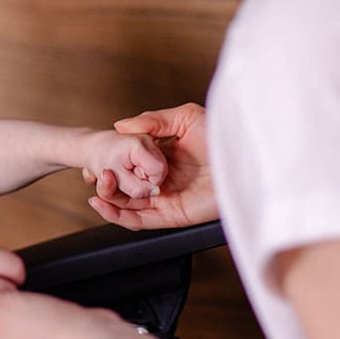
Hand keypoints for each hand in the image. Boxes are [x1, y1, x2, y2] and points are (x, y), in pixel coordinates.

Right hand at [85, 103, 217, 228]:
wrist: (246, 160)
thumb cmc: (223, 137)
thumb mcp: (184, 117)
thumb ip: (151, 120)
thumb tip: (120, 126)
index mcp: (165, 158)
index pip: (131, 166)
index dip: (112, 164)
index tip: (95, 160)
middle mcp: (163, 180)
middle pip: (127, 188)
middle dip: (106, 185)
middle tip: (93, 176)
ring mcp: (167, 198)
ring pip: (130, 206)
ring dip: (109, 202)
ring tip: (95, 192)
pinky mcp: (173, 215)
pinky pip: (142, 220)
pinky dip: (120, 216)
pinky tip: (104, 206)